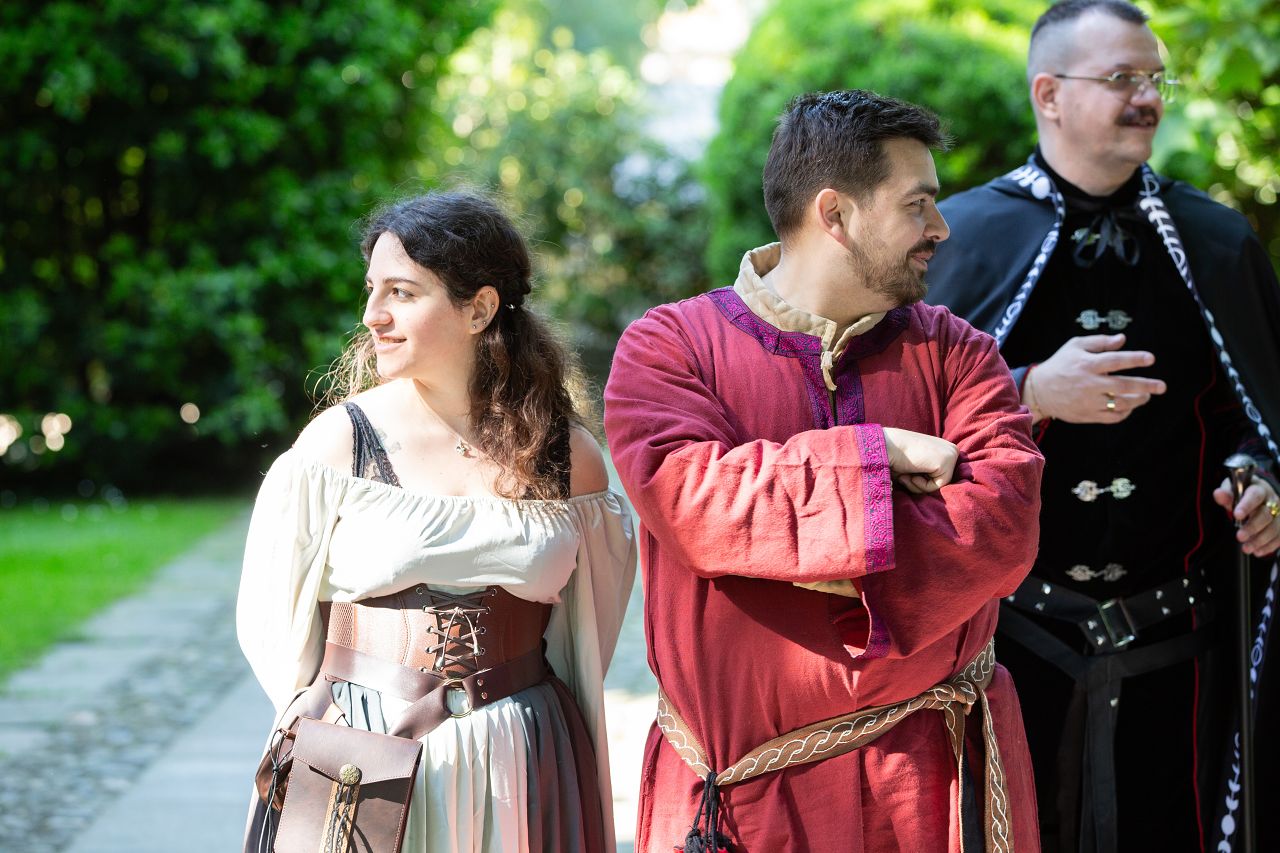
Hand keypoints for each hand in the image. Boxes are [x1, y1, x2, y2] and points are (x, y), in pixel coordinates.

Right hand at [882, 427, 958, 493]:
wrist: (886, 446)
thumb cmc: (895, 458)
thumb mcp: (917, 467)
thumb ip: (929, 474)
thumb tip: (935, 492)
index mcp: (945, 449)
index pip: (941, 477)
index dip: (921, 480)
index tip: (907, 472)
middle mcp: (952, 450)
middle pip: (942, 481)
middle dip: (921, 483)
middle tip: (905, 474)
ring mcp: (951, 454)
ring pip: (940, 486)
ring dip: (919, 485)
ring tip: (906, 474)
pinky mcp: (947, 461)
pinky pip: (937, 486)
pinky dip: (921, 485)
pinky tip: (911, 474)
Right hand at [1025, 334, 1166, 423]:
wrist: (1039, 391)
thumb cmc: (1060, 365)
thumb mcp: (1074, 346)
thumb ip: (1099, 342)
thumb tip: (1123, 339)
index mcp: (1087, 364)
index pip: (1115, 361)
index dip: (1135, 359)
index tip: (1150, 359)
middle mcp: (1089, 383)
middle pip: (1123, 385)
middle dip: (1146, 386)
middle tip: (1162, 386)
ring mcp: (1088, 401)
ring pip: (1120, 403)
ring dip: (1137, 400)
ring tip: (1146, 396)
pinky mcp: (1087, 415)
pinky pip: (1112, 417)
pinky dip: (1125, 413)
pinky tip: (1130, 406)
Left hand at [1213, 476, 1279, 557]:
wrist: (1258, 496)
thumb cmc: (1242, 493)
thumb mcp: (1232, 490)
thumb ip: (1226, 494)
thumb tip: (1218, 494)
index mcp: (1259, 489)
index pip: (1254, 495)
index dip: (1246, 506)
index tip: (1236, 515)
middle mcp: (1272, 501)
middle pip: (1265, 514)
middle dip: (1253, 527)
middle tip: (1239, 537)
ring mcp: (1279, 513)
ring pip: (1275, 527)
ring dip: (1260, 540)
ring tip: (1246, 548)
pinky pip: (1279, 537)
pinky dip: (1269, 546)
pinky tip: (1257, 551)